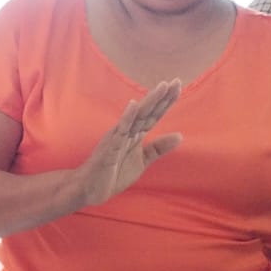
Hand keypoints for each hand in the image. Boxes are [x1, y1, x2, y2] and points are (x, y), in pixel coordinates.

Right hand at [79, 80, 181, 207]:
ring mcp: (117, 138)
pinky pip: (119, 131)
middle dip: (161, 97)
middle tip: (176, 81)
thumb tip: (180, 135)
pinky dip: (127, 118)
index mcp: (135, 134)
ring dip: (149, 102)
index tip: (178, 87)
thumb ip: (158, 148)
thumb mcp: (142, 161)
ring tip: (162, 87)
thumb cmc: (113, 173)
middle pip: (147, 111)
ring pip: (136, 116)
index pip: (153, 115)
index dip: (166, 102)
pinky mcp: (110, 148)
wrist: (90, 189)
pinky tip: (134, 105)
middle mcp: (126, 131)